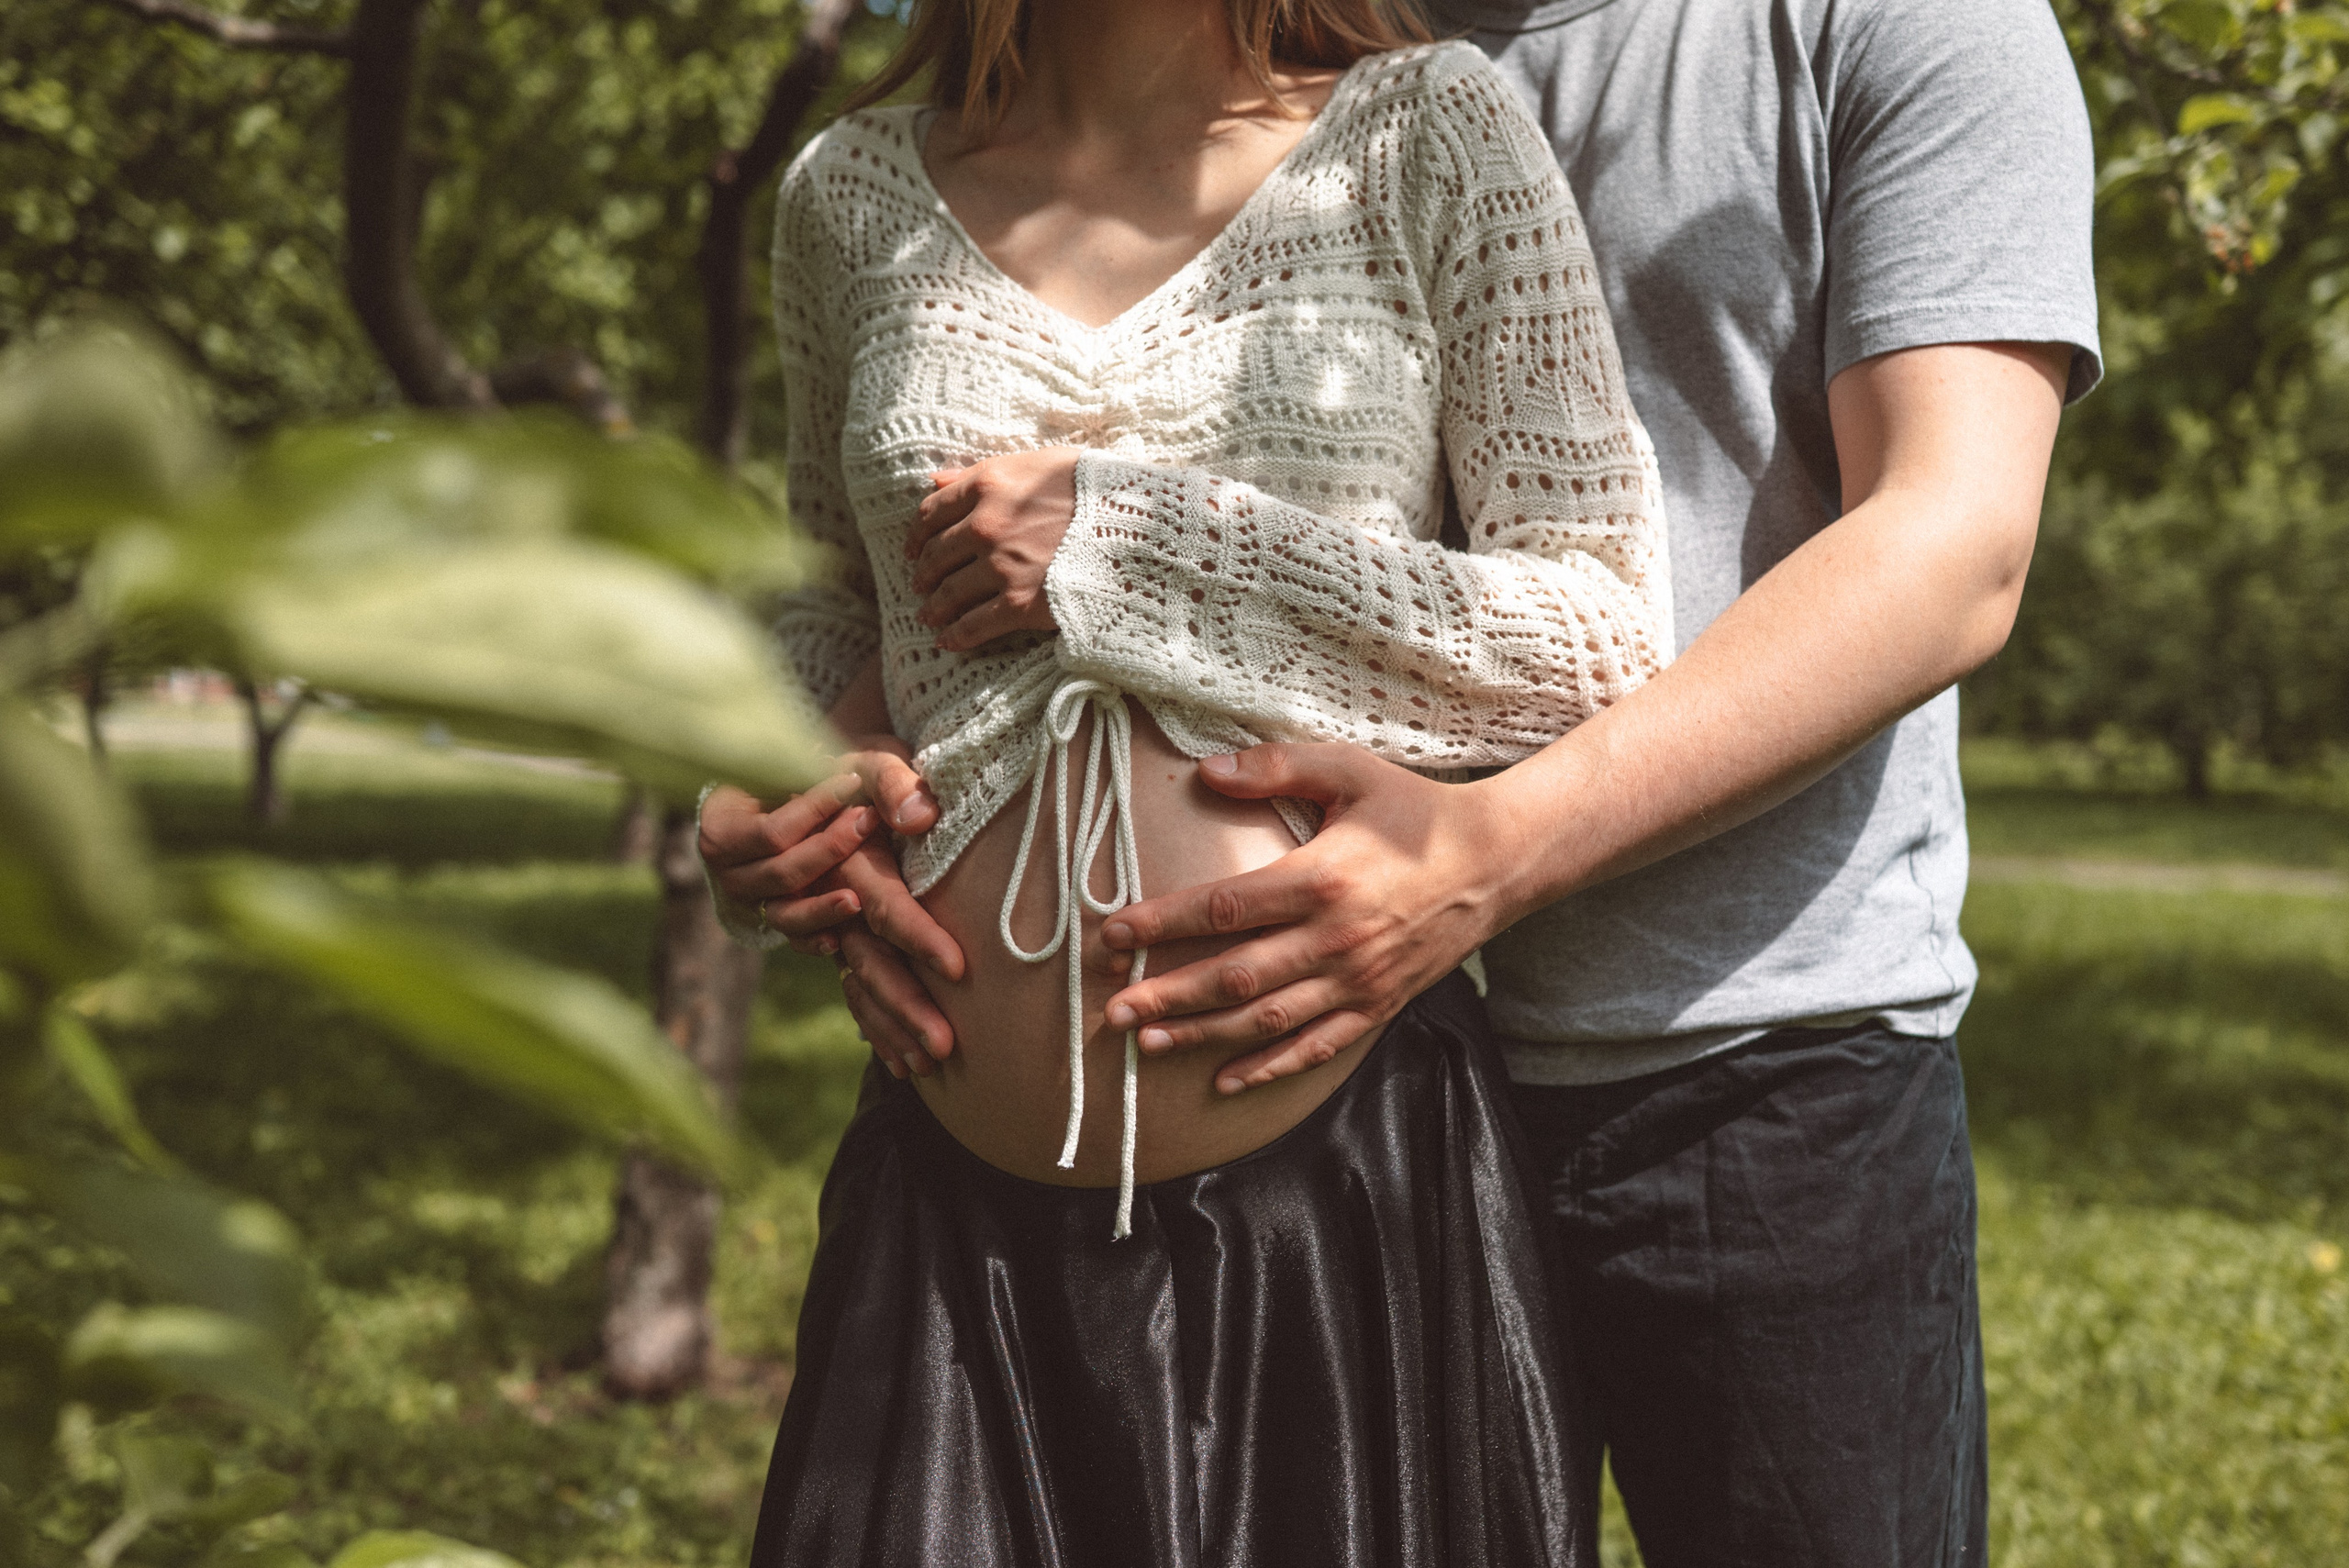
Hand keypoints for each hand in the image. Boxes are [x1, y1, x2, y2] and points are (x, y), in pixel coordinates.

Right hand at [697, 773, 879, 933]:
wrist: (759, 812)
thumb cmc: (772, 782)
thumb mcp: (778, 765)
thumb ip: (801, 768)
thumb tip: (828, 763)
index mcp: (722, 832)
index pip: (772, 830)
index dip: (814, 808)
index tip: (852, 781)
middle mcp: (728, 873)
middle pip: (782, 872)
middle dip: (830, 847)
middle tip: (868, 820)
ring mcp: (749, 902)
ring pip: (784, 913)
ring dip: (821, 907)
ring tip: (856, 899)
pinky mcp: (770, 921)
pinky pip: (791, 940)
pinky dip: (814, 941)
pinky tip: (839, 940)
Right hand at [698, 742, 965, 1076]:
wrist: (805, 778)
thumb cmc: (850, 768)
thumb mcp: (872, 759)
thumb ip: (895, 782)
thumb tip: (919, 817)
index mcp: (847, 861)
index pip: (887, 906)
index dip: (920, 937)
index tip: (958, 970)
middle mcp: (832, 900)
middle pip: (868, 962)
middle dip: (905, 1006)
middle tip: (944, 1048)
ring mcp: (828, 924)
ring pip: (856, 984)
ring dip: (889, 1026)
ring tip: (926, 1065)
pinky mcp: (834, 937)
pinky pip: (849, 989)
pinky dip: (871, 1024)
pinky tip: (897, 1060)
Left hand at [906, 447, 1080, 651]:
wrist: (1139, 527)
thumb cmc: (1096, 488)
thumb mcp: (1039, 462)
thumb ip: (985, 471)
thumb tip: (936, 480)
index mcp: (989, 485)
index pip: (932, 512)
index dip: (917, 534)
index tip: (913, 548)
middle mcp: (987, 526)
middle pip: (936, 555)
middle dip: (923, 573)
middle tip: (920, 584)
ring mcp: (1002, 567)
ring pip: (949, 593)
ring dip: (934, 607)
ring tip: (928, 615)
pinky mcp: (1020, 604)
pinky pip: (975, 625)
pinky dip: (956, 636)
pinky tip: (947, 642)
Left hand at [1097, 744, 1526, 1094]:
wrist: (1496, 861)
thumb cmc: (1414, 810)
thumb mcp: (1349, 771)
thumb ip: (1276, 766)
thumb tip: (1205, 771)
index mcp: (1320, 878)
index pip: (1223, 907)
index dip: (1162, 924)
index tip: (1111, 934)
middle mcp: (1336, 939)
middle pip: (1235, 976)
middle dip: (1167, 996)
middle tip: (1110, 1011)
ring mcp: (1358, 980)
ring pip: (1267, 1020)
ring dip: (1203, 1036)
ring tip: (1147, 1043)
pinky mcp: (1378, 1005)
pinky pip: (1317, 1046)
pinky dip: (1270, 1068)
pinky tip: (1225, 1078)